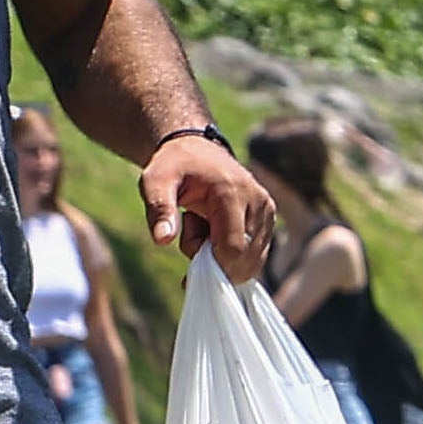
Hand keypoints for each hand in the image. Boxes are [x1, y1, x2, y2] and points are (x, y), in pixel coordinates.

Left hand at [147, 135, 277, 280]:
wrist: (195, 151)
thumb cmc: (173, 167)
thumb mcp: (155, 182)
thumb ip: (159, 209)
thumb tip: (162, 240)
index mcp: (234, 192)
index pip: (233, 248)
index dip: (211, 267)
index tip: (186, 272)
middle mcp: (259, 202)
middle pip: (243, 258)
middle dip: (212, 261)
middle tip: (189, 230)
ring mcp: (267, 211)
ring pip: (249, 259)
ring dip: (220, 257)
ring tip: (200, 226)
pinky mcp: (267, 220)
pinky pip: (252, 255)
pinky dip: (230, 254)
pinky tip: (213, 233)